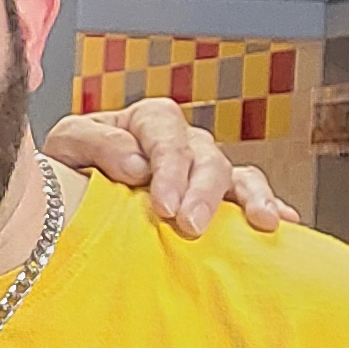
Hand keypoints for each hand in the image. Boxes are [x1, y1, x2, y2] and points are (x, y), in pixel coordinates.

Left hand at [40, 94, 298, 237]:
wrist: (66, 200)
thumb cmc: (68, 168)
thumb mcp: (65, 147)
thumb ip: (94, 144)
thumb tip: (137, 165)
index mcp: (147, 121)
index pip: (166, 135)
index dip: (169, 168)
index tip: (162, 205)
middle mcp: (183, 142)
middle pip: (206, 157)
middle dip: (202, 192)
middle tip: (191, 225)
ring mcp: (203, 169)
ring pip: (236, 174)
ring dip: (250, 197)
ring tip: (260, 222)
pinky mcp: (216, 197)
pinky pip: (249, 195)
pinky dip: (269, 205)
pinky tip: (284, 222)